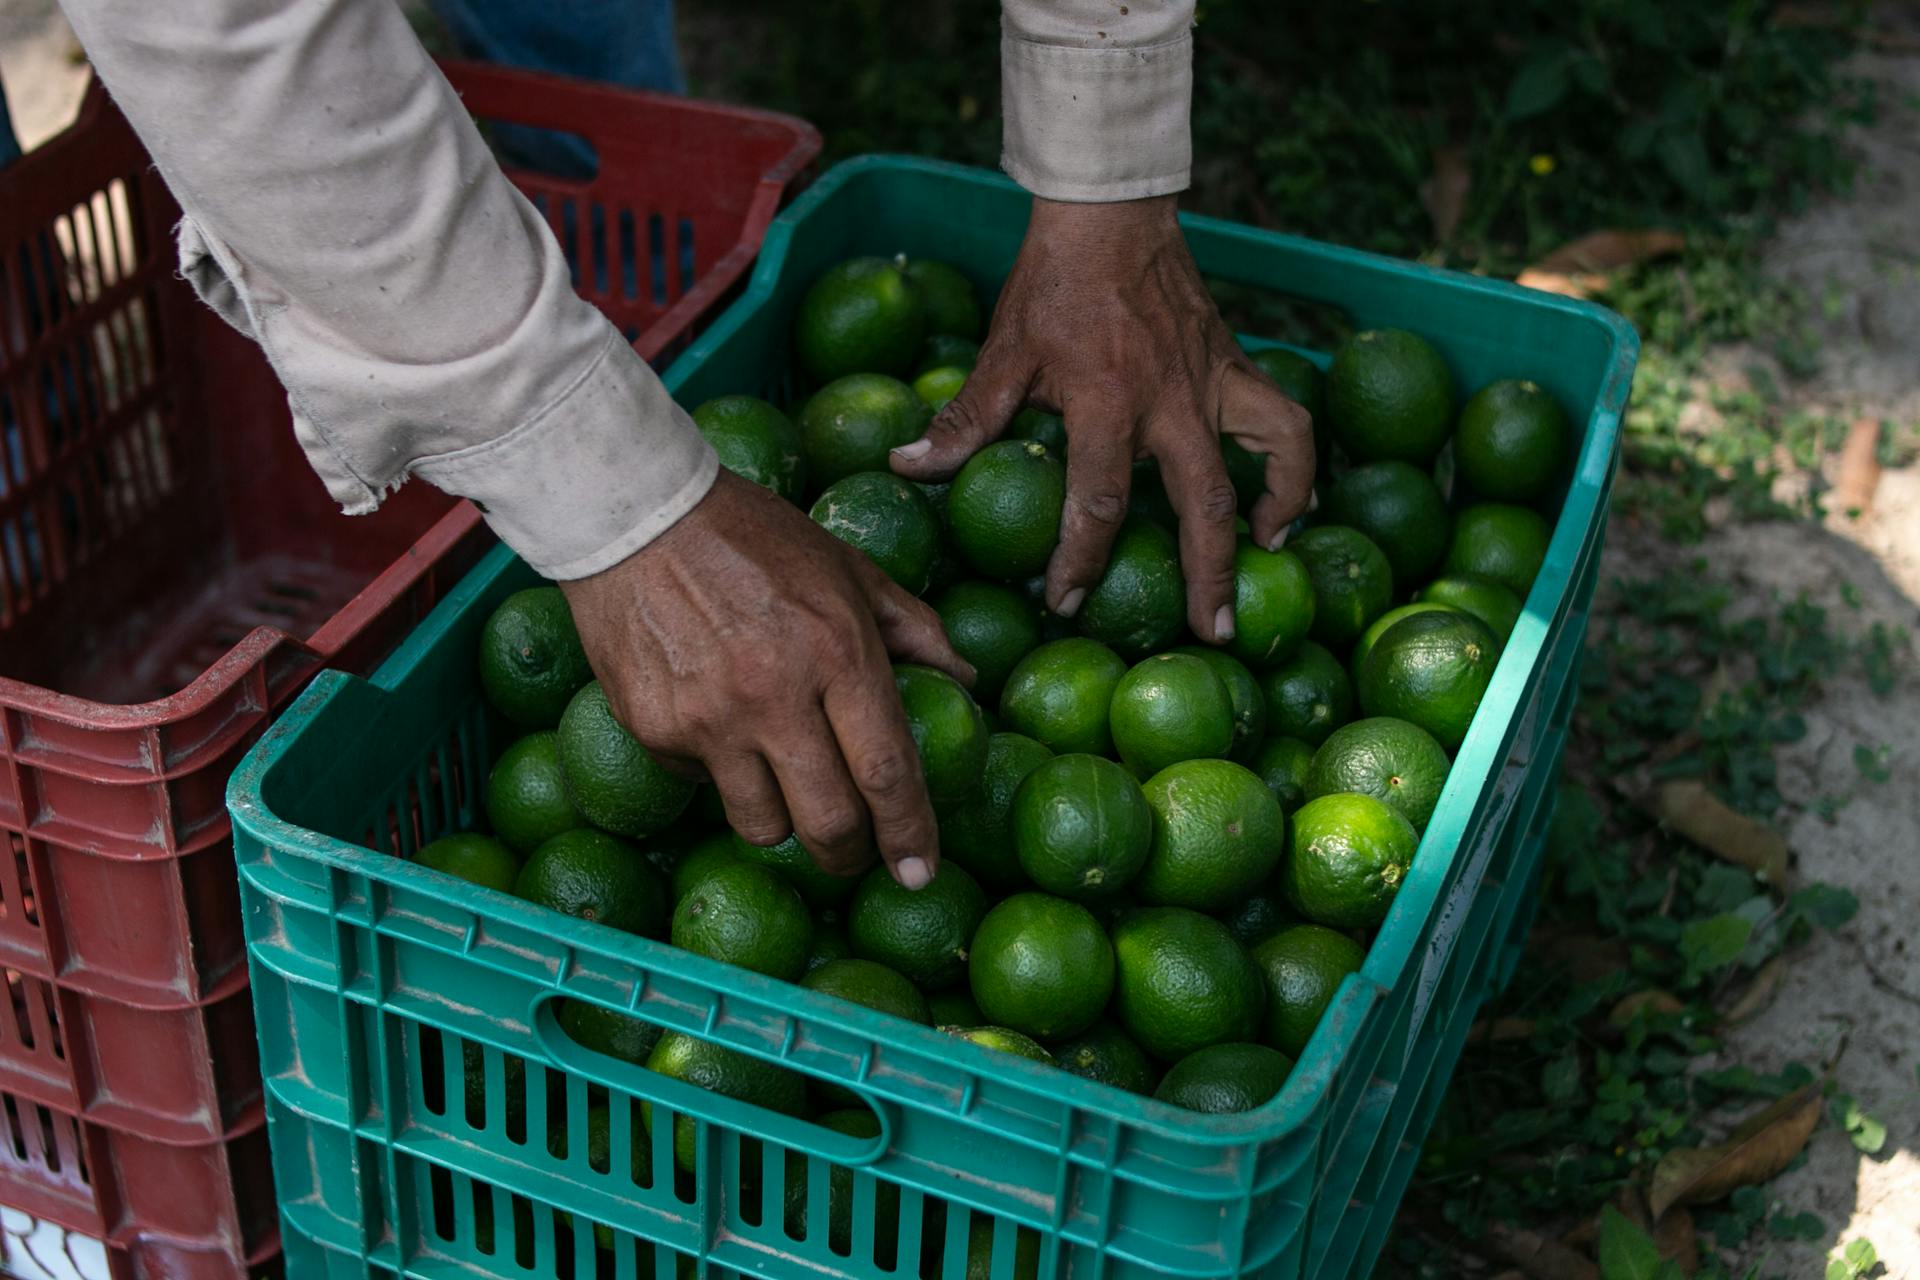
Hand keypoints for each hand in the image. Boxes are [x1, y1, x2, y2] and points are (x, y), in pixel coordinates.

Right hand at [558, 470, 974, 886]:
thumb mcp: (846, 566)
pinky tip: (719, 727)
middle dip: (850, 855)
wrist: (632, 514)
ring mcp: (708, 718)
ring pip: (761, 824)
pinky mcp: (654, 729)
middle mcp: (773, 695)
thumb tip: (965, 678)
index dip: (910, 833)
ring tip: (787, 792)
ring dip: (784, 824)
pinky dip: (721, 774)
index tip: (919, 872)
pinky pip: (702, 785)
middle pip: (828, 822)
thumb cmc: (752, 536)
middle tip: (854, 854)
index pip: (887, 771)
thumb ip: (911, 626)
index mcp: (835, 651)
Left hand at [890, 195, 1314, 641]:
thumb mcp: (1002, 351)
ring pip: (1266, 457)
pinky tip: (1282, 502)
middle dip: (1207, 574)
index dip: (1080, 560)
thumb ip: (965, 418)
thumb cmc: (1051, 285)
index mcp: (1106, 401)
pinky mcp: (1238, 366)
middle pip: (1202, 503)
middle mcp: (1170, 401)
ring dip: (1272, 514)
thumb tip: (906, 465)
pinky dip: (1294, 464)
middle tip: (1208, 634)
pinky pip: (1285, 420)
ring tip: (1263, 562)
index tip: (1066, 602)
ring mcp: (1213, 383)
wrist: (1110, 216)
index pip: (1098, 501)